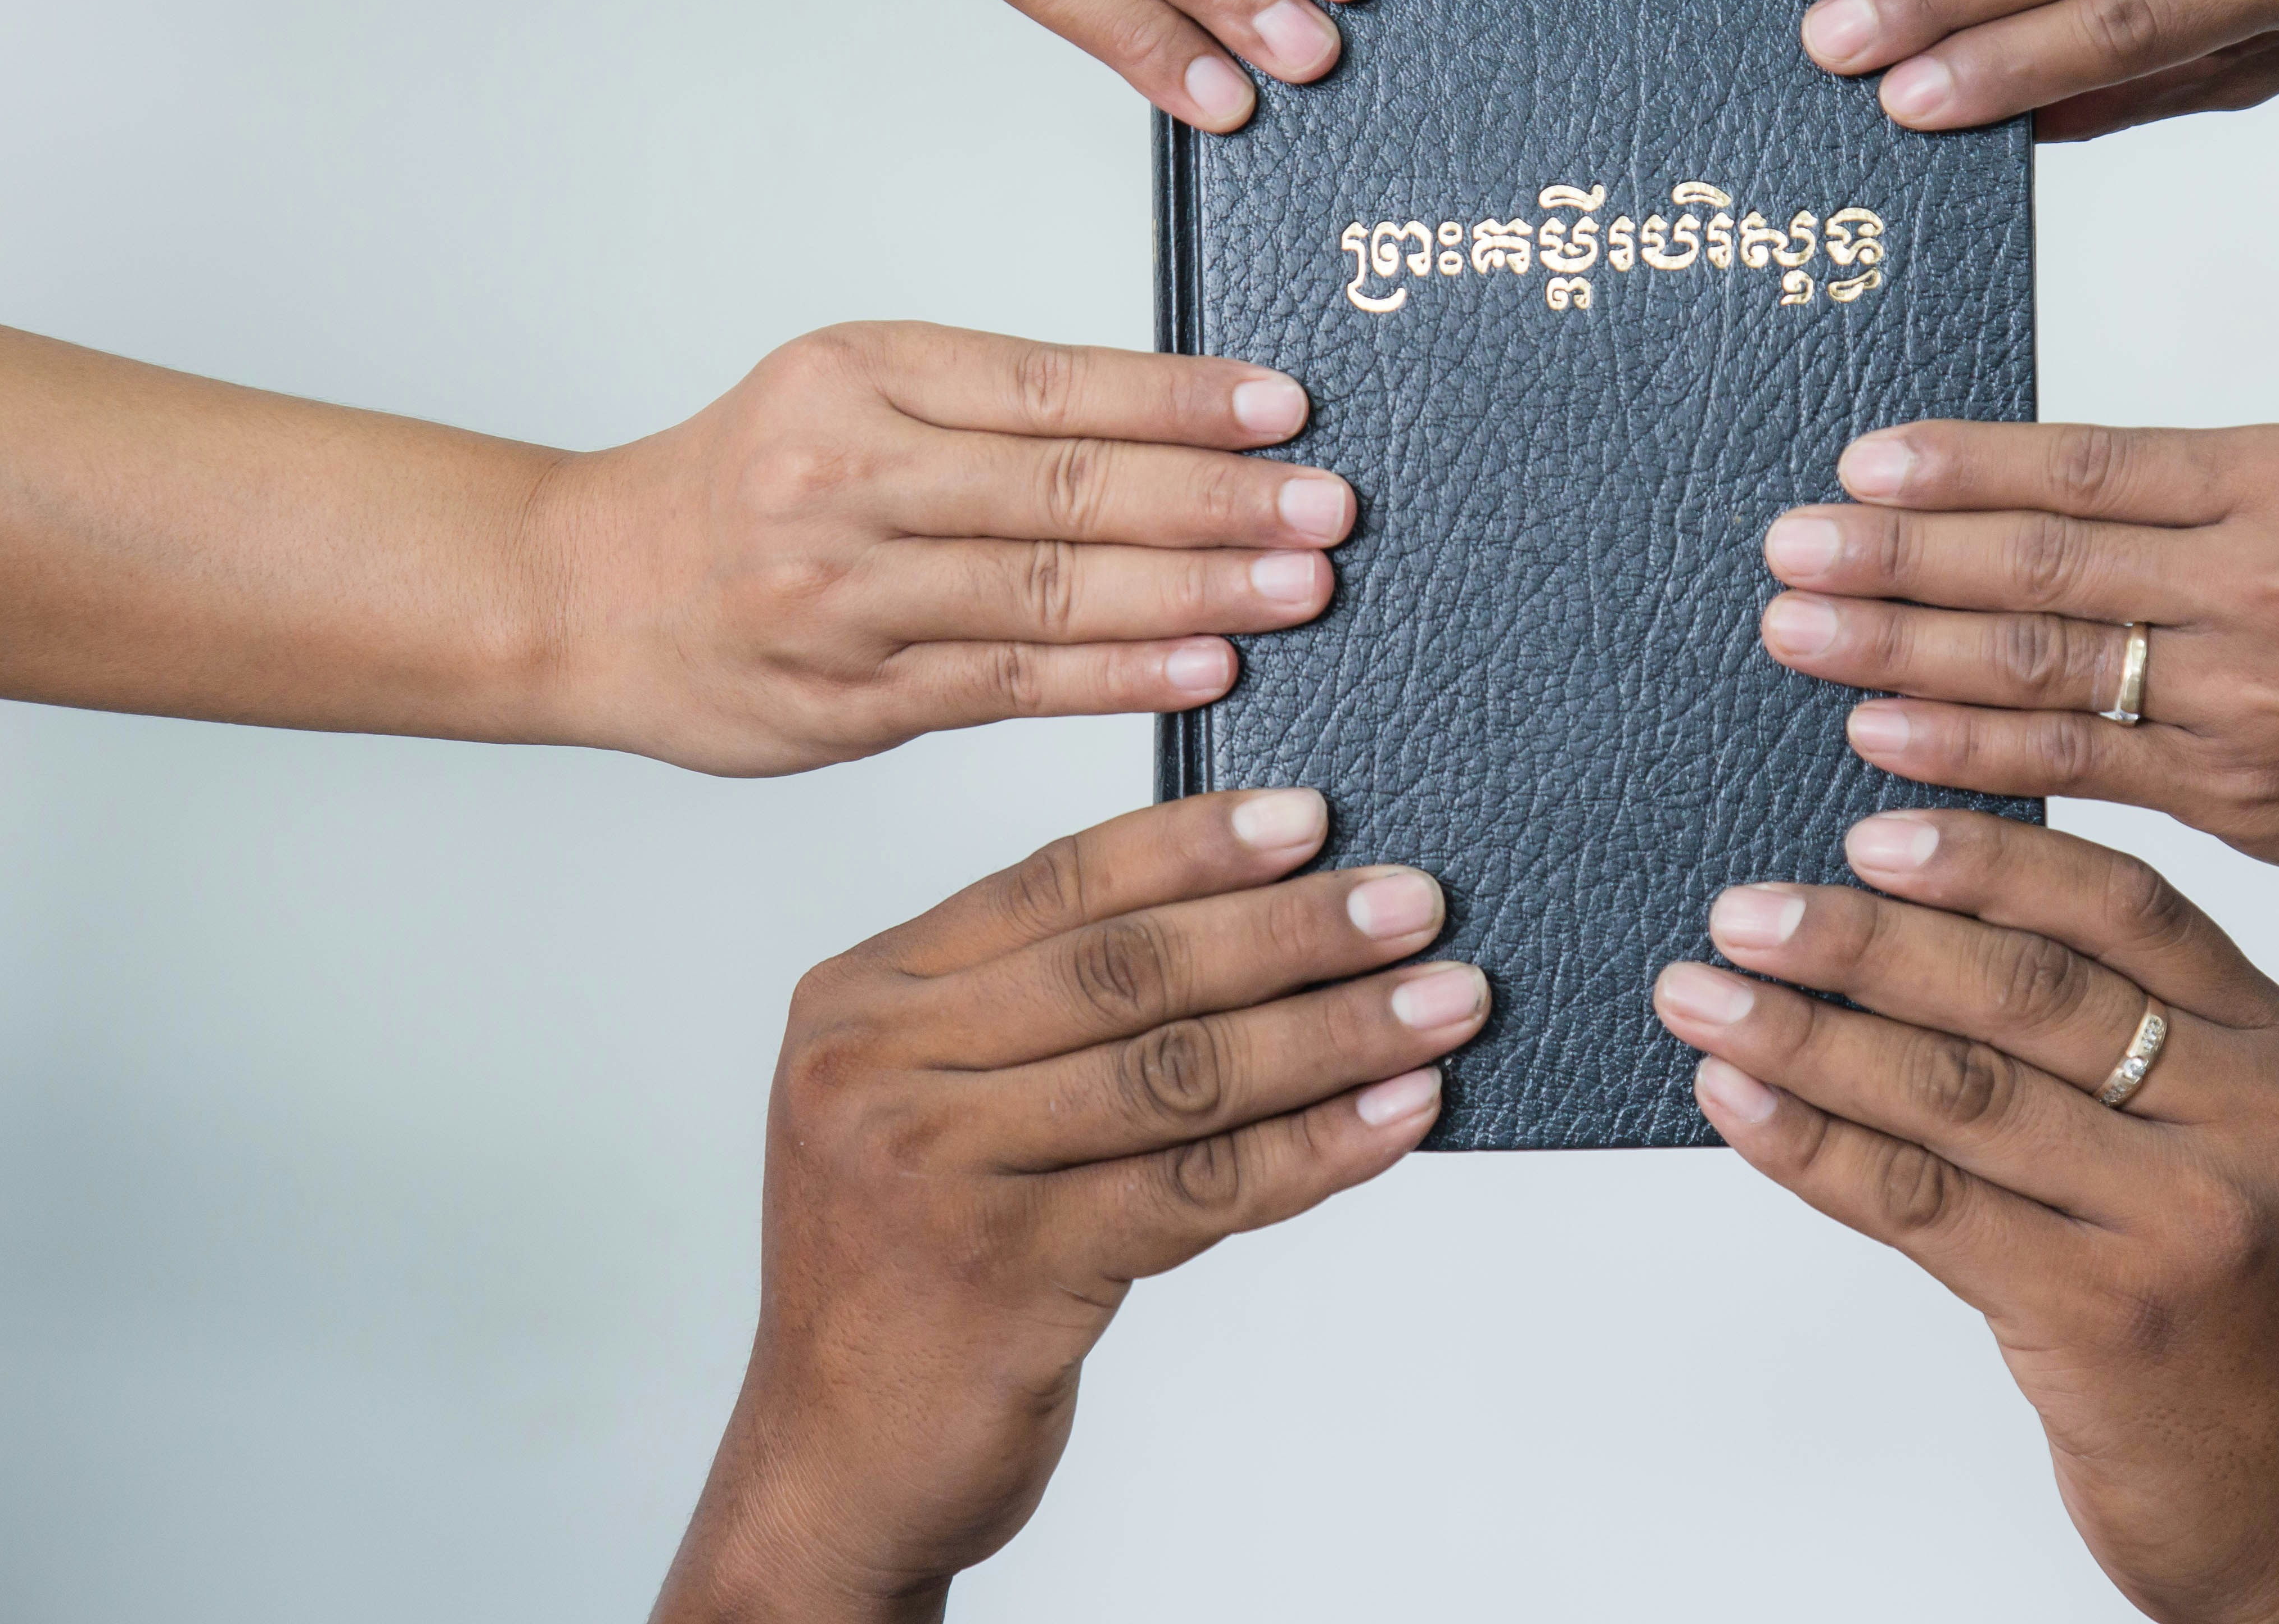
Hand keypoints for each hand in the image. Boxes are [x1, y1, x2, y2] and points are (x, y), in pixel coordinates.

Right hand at [526, 322, 1356, 775]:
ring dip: (1192, 590)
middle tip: (1329, 506)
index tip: (1285, 408)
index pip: (1050, 384)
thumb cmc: (746, 486)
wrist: (576, 591)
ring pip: (1048, 591)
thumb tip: (1182, 424)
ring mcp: (842, 596)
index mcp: (857, 376)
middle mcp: (844, 477)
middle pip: (1065, 487)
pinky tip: (1207, 663)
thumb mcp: (849, 393)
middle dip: (1215, 499)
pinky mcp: (846, 700)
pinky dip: (1119, 674)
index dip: (1179, 399)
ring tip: (1301, 586)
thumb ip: (992, 408)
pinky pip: (1010, 684)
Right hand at [655, 790, 1485, 1620]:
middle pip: (1128, 968)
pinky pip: (1199, 1187)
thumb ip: (1040, 1015)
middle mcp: (877, 1067)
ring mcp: (934, 1169)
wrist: (836, 1458)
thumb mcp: (934, 1106)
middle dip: (1292, 930)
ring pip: (1179, 1072)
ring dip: (1335, 1033)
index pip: (1056, 883)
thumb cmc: (916, 1267)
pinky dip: (1317, 1147)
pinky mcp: (1005, 1270)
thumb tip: (1254, 918)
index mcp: (860, 995)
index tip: (1313, 819)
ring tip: (1442, 1005)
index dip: (1194, 846)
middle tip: (1415, 905)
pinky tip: (1395, 1114)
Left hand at [1655, 813, 2278, 1623]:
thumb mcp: (2236, 1152)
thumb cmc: (2240, 1320)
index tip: (1868, 833)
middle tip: (1745, 910)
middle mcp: (2250, 1126)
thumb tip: (1920, 933)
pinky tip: (1741, 1101)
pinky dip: (1814, 1144)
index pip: (2127, 909)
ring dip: (1807, 1035)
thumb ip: (2135, 1046)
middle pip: (2027, 991)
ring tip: (1703, 996)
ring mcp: (2184, 1223)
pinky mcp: (2105, 1318)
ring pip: (1958, 1092)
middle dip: (1864, 941)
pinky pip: (1924, 1204)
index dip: (1990, 861)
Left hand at [1756, 420, 2278, 879]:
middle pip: (2045, 566)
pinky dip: (1973, 753)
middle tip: (1787, 554)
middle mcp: (2265, 582)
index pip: (2084, 465)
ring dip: (1905, 654)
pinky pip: (2080, 768)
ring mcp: (2252, 697)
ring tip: (1800, 637)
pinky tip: (1882, 735)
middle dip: (1898, 560)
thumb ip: (2163, 493)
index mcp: (2278, 480)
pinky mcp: (2241, 795)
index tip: (1855, 468)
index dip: (1959, 467)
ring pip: (2049, 670)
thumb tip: (1984, 492)